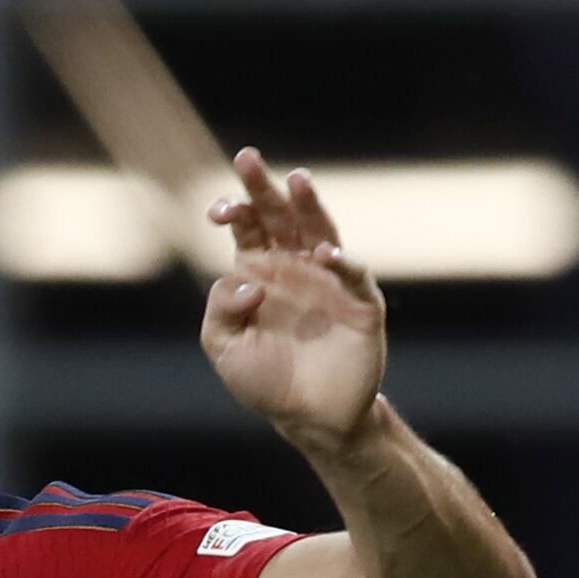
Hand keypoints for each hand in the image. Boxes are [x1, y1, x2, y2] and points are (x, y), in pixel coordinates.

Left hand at [200, 149, 386, 452]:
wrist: (311, 419)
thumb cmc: (265, 381)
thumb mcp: (224, 347)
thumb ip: (220, 310)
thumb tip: (249, 282)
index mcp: (259, 271)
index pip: (247, 227)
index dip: (234, 211)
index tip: (218, 211)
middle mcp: (295, 267)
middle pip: (280, 216)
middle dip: (263, 188)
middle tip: (246, 157)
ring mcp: (329, 281)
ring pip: (320, 231)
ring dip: (310, 205)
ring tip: (298, 180)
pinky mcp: (360, 303)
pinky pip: (353, 275)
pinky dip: (342, 261)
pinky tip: (325, 254)